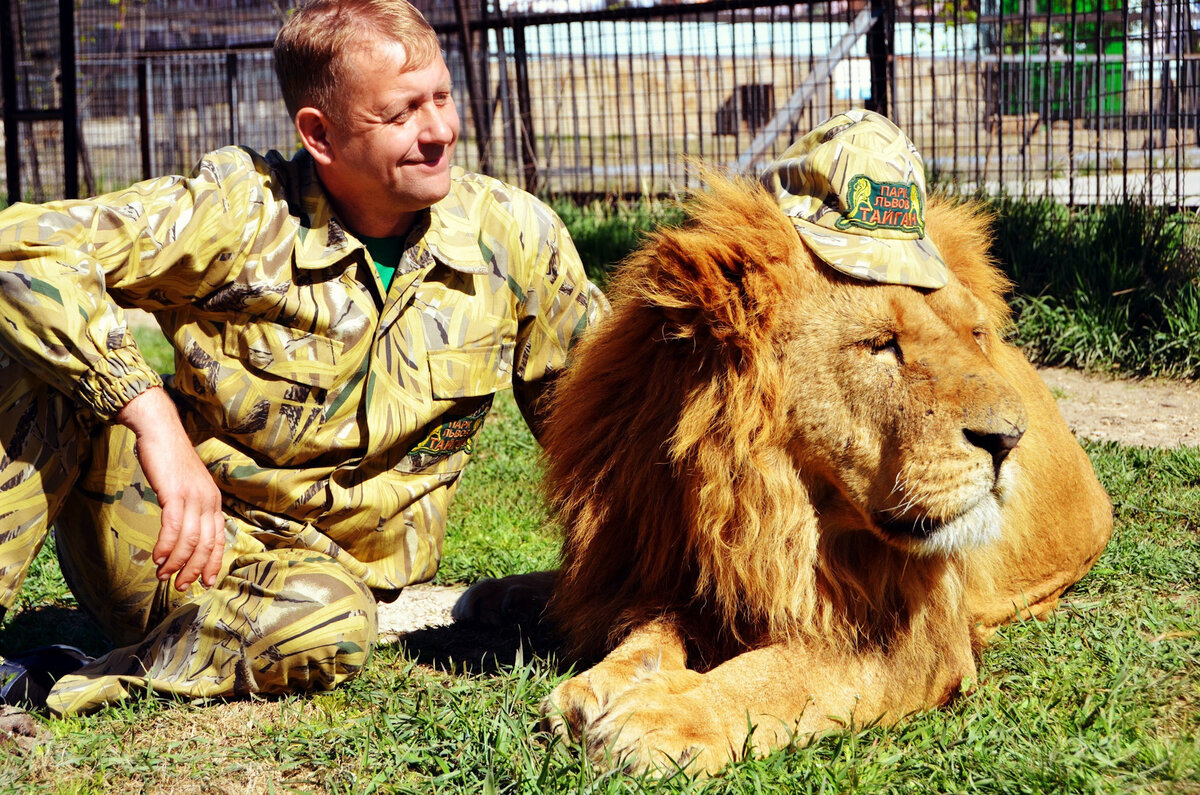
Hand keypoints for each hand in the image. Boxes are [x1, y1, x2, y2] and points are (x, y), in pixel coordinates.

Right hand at [116, 387, 224, 590]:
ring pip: (190, 539)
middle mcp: (209, 500)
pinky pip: (173, 526)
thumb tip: (186, 535)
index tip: (206, 582)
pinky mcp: (175, 492)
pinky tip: (158, 558)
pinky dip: (167, 546)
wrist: (160, 431)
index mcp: (214, 501)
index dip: (213, 563)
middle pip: (206, 544)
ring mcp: (194, 496)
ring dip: (177, 562)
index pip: (219, 539)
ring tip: (164, 575)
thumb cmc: (170, 461)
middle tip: (181, 585)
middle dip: (194, 569)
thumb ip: (191, 509)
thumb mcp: (187, 487)